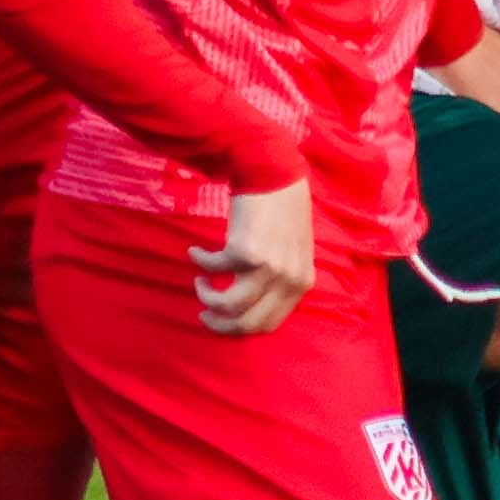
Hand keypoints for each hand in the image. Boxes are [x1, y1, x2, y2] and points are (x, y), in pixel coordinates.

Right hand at [192, 179, 313, 336]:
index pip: (269, 324)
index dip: (241, 327)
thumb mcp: (294, 250)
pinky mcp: (243, 251)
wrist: (273, 173)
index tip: (224, 319)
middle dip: (220, 324)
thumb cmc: (283, 209)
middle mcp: (287, 279)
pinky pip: (214, 269)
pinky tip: (197, 253)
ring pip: (228, 305)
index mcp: (302, 282)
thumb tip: (255, 301)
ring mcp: (267, 267)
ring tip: (200, 282)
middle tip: (204, 314)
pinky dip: (201, 262)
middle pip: (247, 323)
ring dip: (207, 296)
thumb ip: (282, 277)